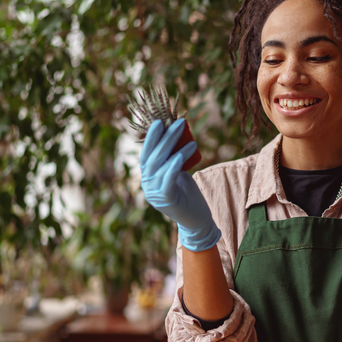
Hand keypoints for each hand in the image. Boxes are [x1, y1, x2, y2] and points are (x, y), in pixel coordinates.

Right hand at [139, 119, 219, 251]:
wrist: (196, 220)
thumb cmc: (188, 194)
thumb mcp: (178, 172)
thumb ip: (173, 158)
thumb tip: (177, 134)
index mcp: (147, 178)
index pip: (145, 154)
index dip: (151, 138)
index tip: (160, 122)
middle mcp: (147, 185)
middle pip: (153, 157)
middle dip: (165, 137)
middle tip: (178, 123)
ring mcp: (154, 193)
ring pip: (160, 165)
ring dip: (174, 147)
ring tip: (189, 137)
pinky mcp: (165, 200)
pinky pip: (168, 177)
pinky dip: (175, 163)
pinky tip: (185, 152)